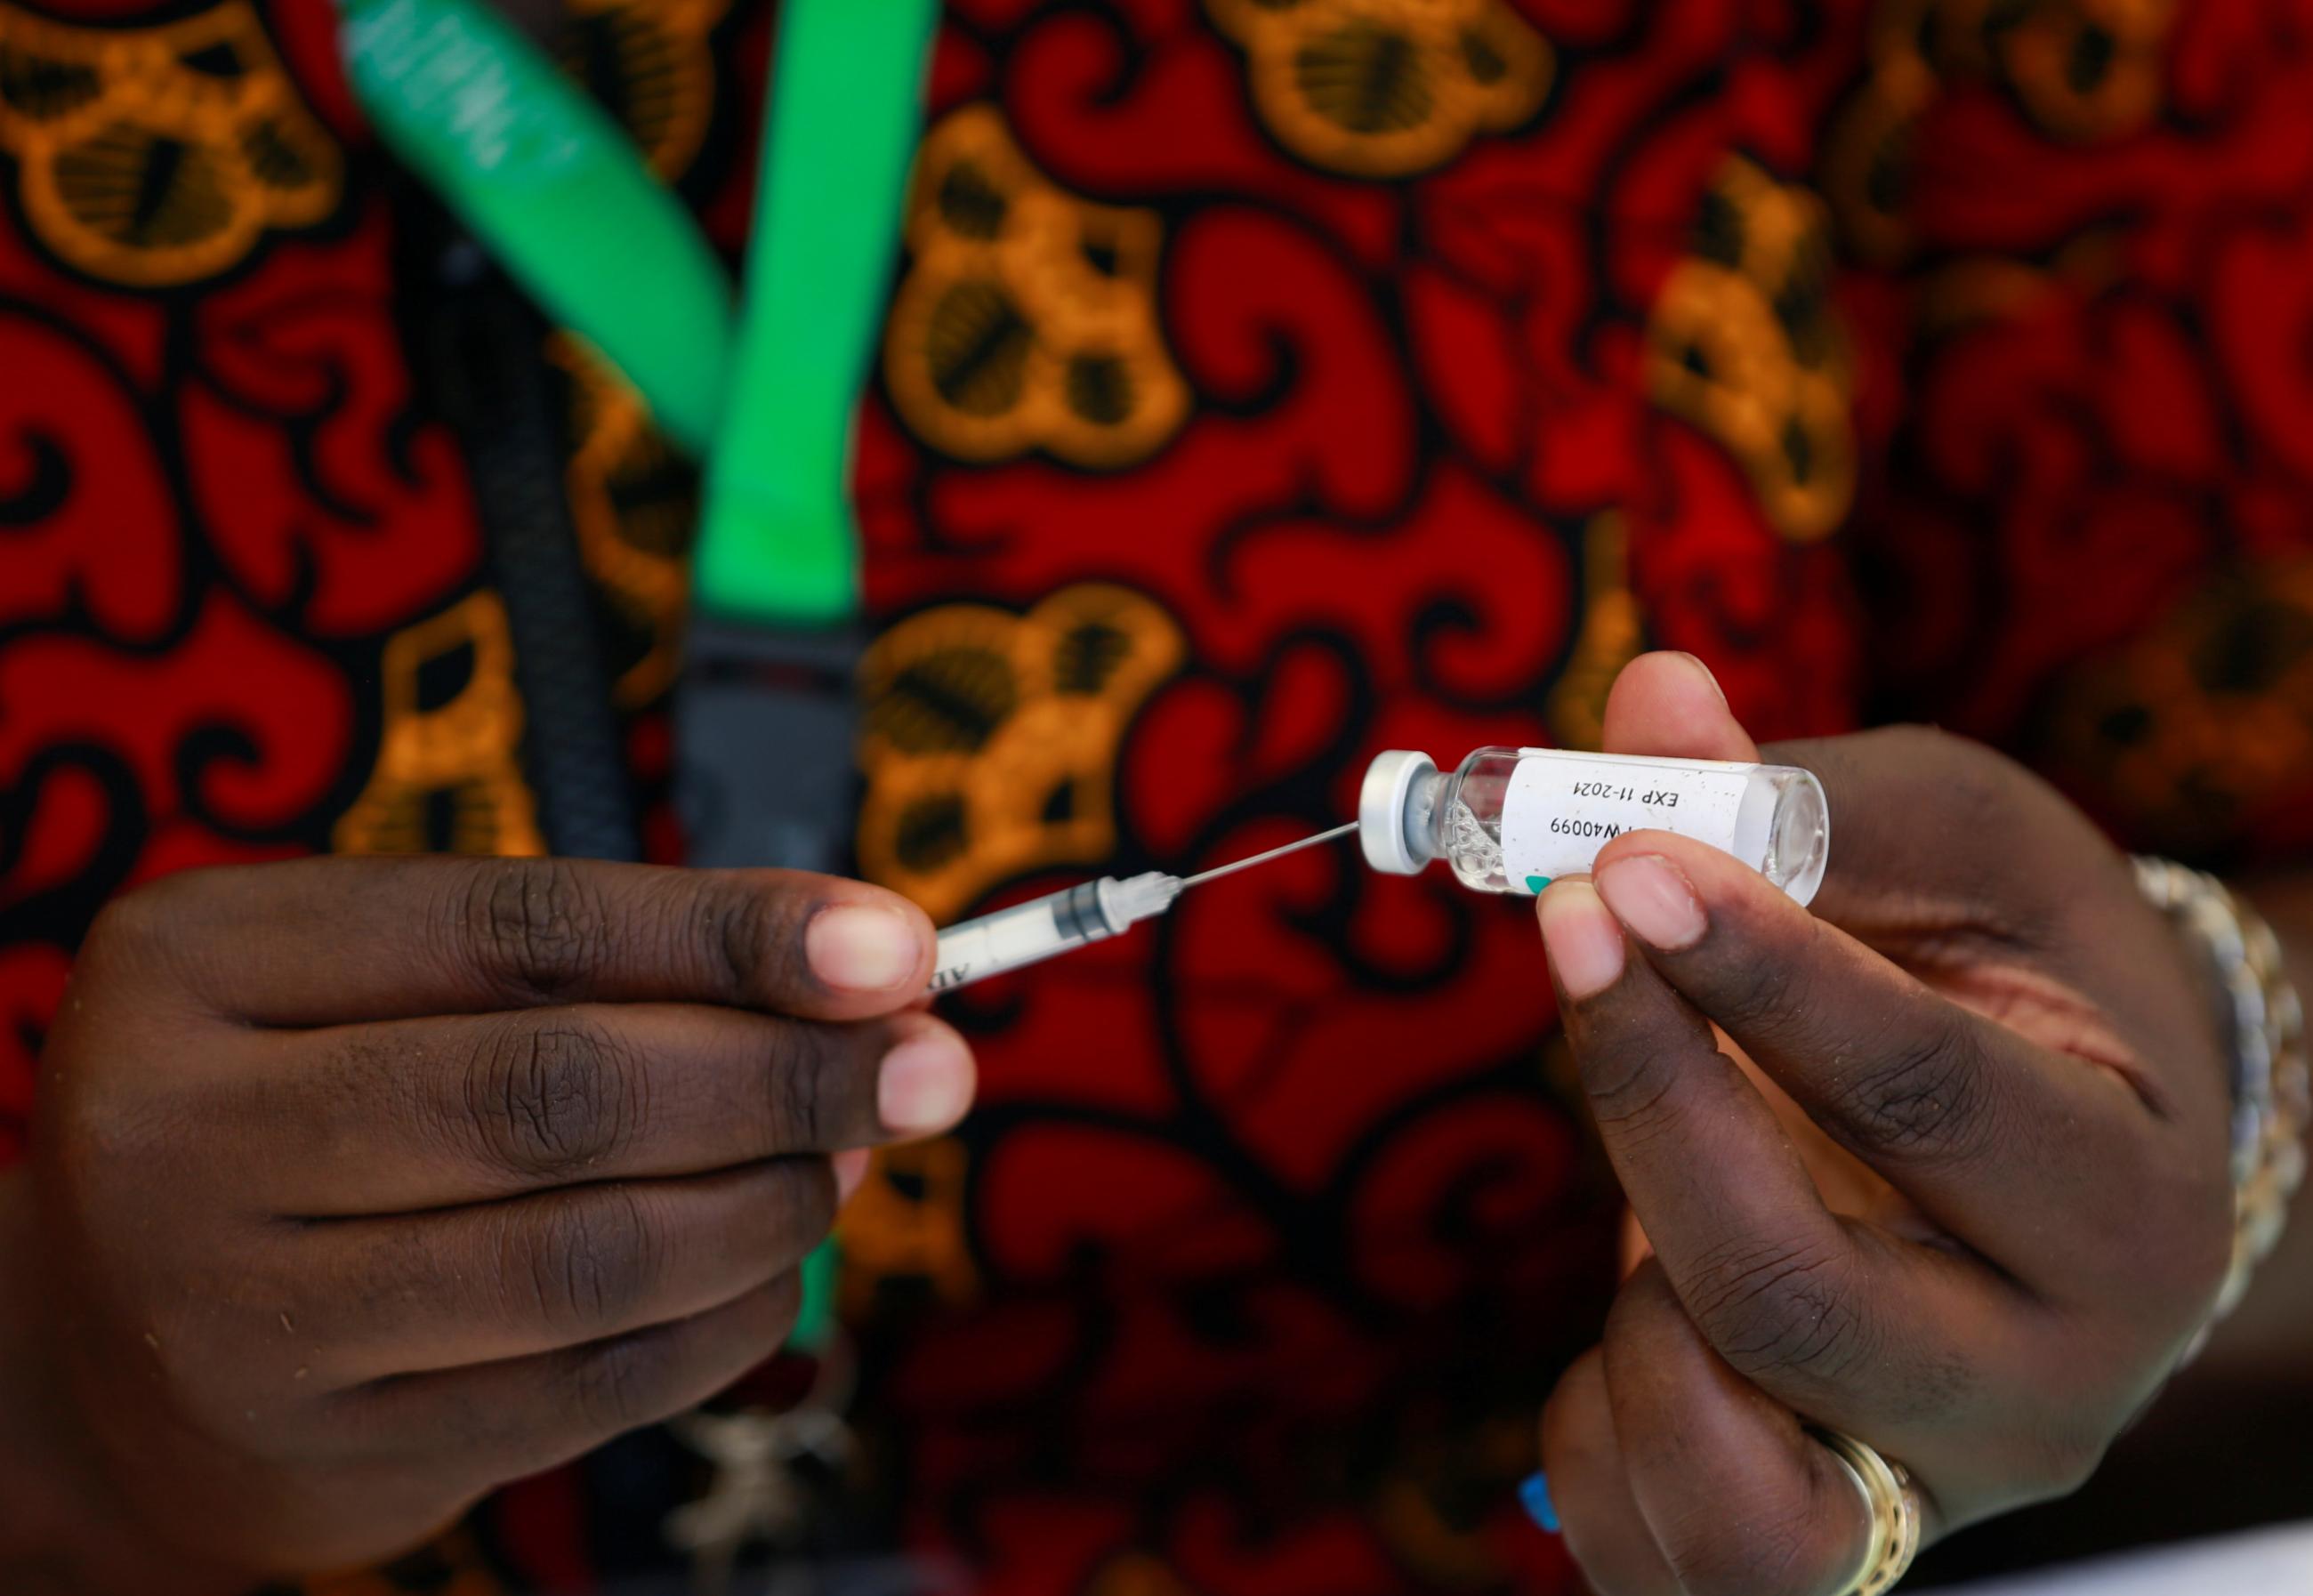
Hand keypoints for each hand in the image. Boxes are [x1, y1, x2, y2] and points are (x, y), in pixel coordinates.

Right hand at [0, 856, 969, 1590]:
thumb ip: (591, 962)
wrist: (106, 1360)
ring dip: (770, 1203)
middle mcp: (188, 1139)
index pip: (520, 930)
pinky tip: (779, 1271)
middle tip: (930, 1066)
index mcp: (204, 965)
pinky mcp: (329, 1459)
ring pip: (590, 1255)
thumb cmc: (305, 1110)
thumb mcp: (382, 986)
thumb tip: (865, 972)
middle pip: (560, 1094)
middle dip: (786, 1075)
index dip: (732, 935)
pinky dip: (727, 1322)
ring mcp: (245, 1320)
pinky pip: (591, 1384)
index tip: (899, 947)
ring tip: (846, 1160)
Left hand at [1534, 653, 2235, 1595]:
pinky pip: (1649, 1522)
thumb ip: (1804, 795)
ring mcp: (1928, 1491)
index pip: (1928, 1098)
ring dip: (1629, 1291)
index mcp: (2125, 1200)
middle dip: (1648, 1092)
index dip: (1762, 975)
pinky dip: (1594, 1417)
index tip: (1623, 861)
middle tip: (1567, 923)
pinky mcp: (1822, 1551)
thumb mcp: (1963, 858)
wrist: (2063, 1186)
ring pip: (1722, 1468)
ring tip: (1652, 1184)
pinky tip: (1646, 1313)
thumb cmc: (2016, 989)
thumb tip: (1645, 703)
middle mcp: (2048, 1383)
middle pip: (1794, 1289)